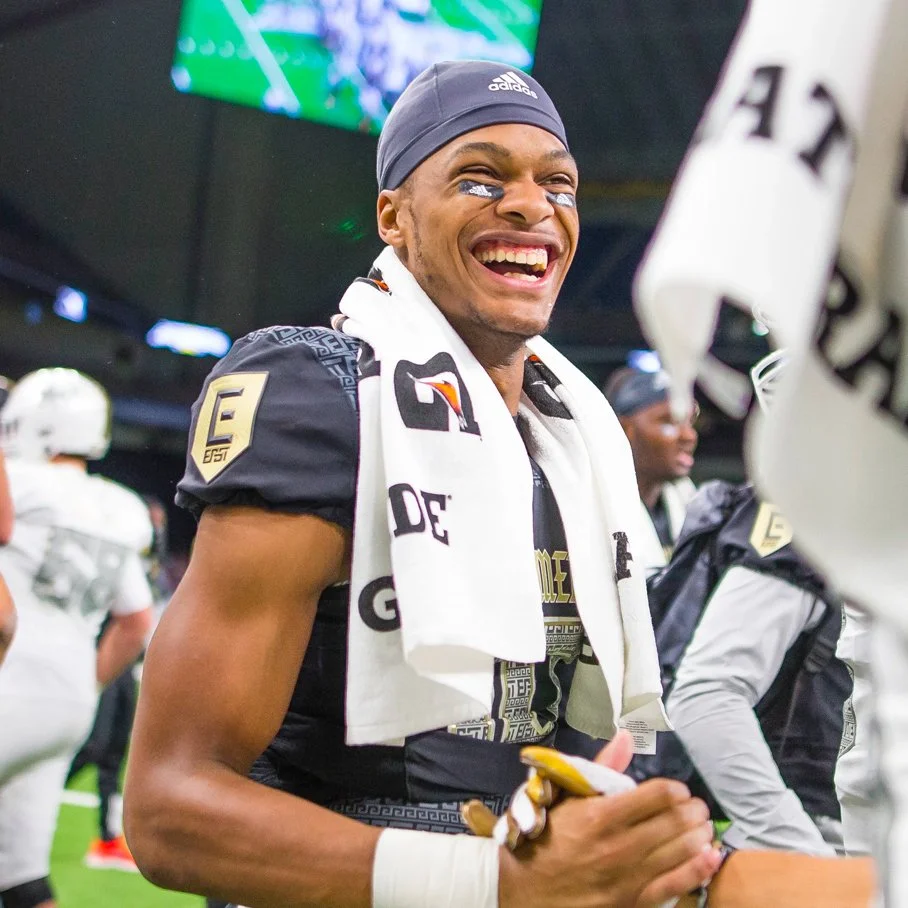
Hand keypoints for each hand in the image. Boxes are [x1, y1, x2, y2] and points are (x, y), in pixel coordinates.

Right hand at [497, 733, 720, 907]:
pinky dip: (698, 869)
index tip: (678, 790)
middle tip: (697, 807)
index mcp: (600, 815)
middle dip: (692, 811)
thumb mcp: (566, 797)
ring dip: (699, 835)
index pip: (656, 795)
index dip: (674, 790)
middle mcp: (617, 846)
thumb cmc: (546, 837)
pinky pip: (675, 885)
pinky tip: (711, 857)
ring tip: (703, 827)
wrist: (525, 889)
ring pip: (680, 851)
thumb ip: (601, 767)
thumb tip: (626, 736)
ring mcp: (627, 877)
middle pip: (673, 821)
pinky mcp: (632, 902)